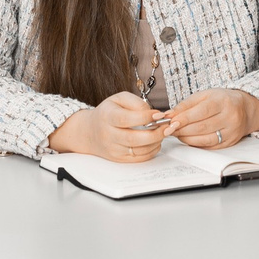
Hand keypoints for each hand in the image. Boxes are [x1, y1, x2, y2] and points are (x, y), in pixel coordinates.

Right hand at [51, 93, 168, 162]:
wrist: (90, 132)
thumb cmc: (108, 113)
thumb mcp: (119, 99)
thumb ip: (136, 102)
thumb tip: (153, 114)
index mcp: (107, 116)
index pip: (126, 119)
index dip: (145, 117)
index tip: (159, 114)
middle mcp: (108, 135)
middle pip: (134, 138)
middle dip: (156, 133)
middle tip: (168, 127)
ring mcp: (113, 149)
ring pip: (139, 150)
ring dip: (156, 142)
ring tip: (163, 132)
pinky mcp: (119, 159)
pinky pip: (140, 158)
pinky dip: (152, 150)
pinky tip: (155, 141)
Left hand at [161, 87, 258, 150]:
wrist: (245, 109)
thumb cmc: (222, 100)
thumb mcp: (205, 95)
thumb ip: (186, 105)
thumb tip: (168, 115)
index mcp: (223, 102)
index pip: (201, 112)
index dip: (184, 118)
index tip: (170, 122)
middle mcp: (230, 117)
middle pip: (201, 127)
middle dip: (182, 129)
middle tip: (169, 129)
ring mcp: (232, 132)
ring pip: (205, 139)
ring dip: (187, 138)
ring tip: (177, 133)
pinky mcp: (230, 142)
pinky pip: (210, 146)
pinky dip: (196, 144)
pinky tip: (188, 138)